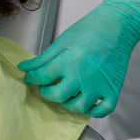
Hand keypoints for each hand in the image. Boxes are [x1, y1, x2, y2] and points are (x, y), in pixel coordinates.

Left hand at [17, 0, 139, 116]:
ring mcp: (99, 86)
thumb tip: (23, 68)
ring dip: (67, 103)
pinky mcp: (113, 90)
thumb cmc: (89, 30)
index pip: (42, 77)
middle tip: (46, 86)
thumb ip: (42, 58)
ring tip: (64, 93)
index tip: (30, 78)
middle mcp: (83, 76)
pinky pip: (102, 111)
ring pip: (78, 107)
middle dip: (46, 93)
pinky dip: (92, 111)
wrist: (116, 27)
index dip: (32, 78)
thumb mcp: (61, 41)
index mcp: (68, 61)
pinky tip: (85, 102)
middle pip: (57, 96)